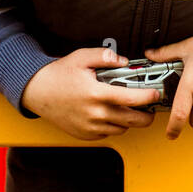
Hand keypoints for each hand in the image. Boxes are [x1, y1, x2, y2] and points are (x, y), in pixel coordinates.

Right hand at [21, 47, 158, 140]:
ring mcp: (89, 126)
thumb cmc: (59, 74)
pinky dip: (113, 127)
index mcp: (96, 94)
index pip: (131, 99)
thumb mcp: (82, 57)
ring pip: (121, 129)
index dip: (148, 97)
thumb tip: (124, 61)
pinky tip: (112, 115)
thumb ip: (106, 56)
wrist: (36, 91)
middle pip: (131, 120)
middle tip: (151, 109)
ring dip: (129, 121)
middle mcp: (94, 113)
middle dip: (146, 116)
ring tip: (131, 111)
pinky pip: (107, 134)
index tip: (156, 94)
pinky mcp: (83, 134)